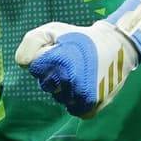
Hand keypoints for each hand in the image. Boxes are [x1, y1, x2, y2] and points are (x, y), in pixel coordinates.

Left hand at [15, 20, 138, 117]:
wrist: (117, 47)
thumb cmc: (80, 37)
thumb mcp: (53, 30)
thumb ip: (31, 42)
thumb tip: (24, 65)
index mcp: (61, 60)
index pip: (35, 68)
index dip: (44, 59)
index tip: (58, 52)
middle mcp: (72, 80)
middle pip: (46, 86)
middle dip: (53, 75)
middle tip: (69, 63)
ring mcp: (83, 95)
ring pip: (60, 99)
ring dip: (64, 90)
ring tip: (79, 74)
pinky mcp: (94, 105)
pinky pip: (75, 110)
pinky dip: (77, 102)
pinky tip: (83, 88)